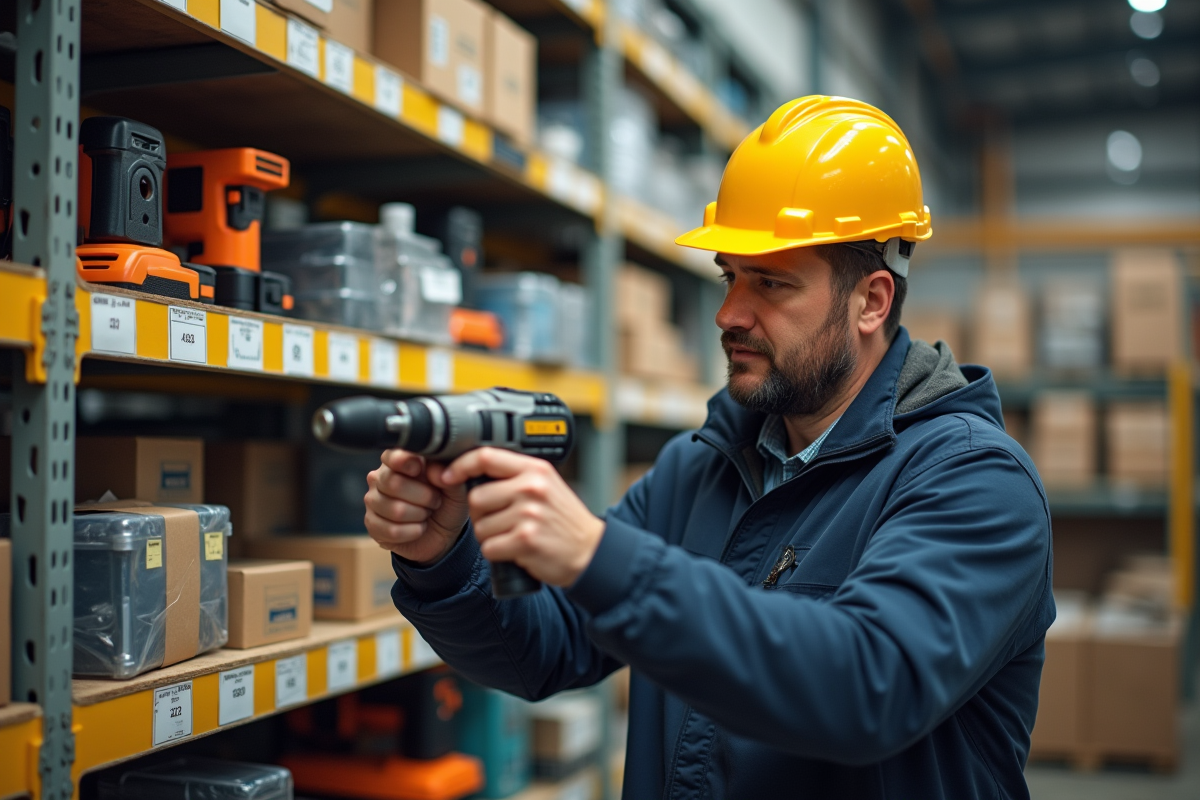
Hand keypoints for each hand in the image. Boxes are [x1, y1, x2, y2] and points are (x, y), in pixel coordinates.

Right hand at [365, 449, 469, 564]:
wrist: (442, 533)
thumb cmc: (445, 503)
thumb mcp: (454, 488)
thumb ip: (446, 474)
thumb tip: (432, 469)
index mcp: (398, 461)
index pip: (392, 455)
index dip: (407, 462)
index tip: (420, 470)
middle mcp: (379, 478)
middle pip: (394, 483)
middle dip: (424, 496)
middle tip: (435, 501)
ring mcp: (372, 501)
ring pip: (396, 510)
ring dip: (420, 515)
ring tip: (426, 514)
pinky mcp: (372, 525)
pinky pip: (392, 530)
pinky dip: (413, 531)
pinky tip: (418, 528)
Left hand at [441, 448, 604, 586]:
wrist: (591, 551)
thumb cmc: (564, 521)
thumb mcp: (546, 486)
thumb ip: (515, 476)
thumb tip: (472, 473)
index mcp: (535, 469)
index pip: (486, 457)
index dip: (461, 465)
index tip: (449, 475)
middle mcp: (531, 488)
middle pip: (476, 497)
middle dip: (481, 515)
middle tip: (503, 522)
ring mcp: (529, 514)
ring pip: (481, 526)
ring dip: (490, 537)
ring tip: (514, 536)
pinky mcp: (526, 541)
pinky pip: (490, 547)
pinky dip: (498, 554)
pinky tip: (516, 551)